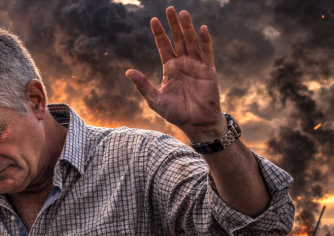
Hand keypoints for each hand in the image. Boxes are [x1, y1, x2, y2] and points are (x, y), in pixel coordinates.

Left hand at [126, 7, 226, 142]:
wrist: (195, 123)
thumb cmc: (175, 113)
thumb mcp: (154, 99)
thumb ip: (142, 84)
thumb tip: (127, 71)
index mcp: (170, 69)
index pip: (164, 47)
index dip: (159, 34)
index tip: (153, 20)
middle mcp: (183, 64)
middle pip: (178, 39)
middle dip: (173, 25)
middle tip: (169, 8)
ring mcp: (196, 66)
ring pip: (191, 42)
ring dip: (187, 28)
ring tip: (182, 13)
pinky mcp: (208, 71)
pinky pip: (207, 53)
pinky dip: (205, 40)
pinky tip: (201, 28)